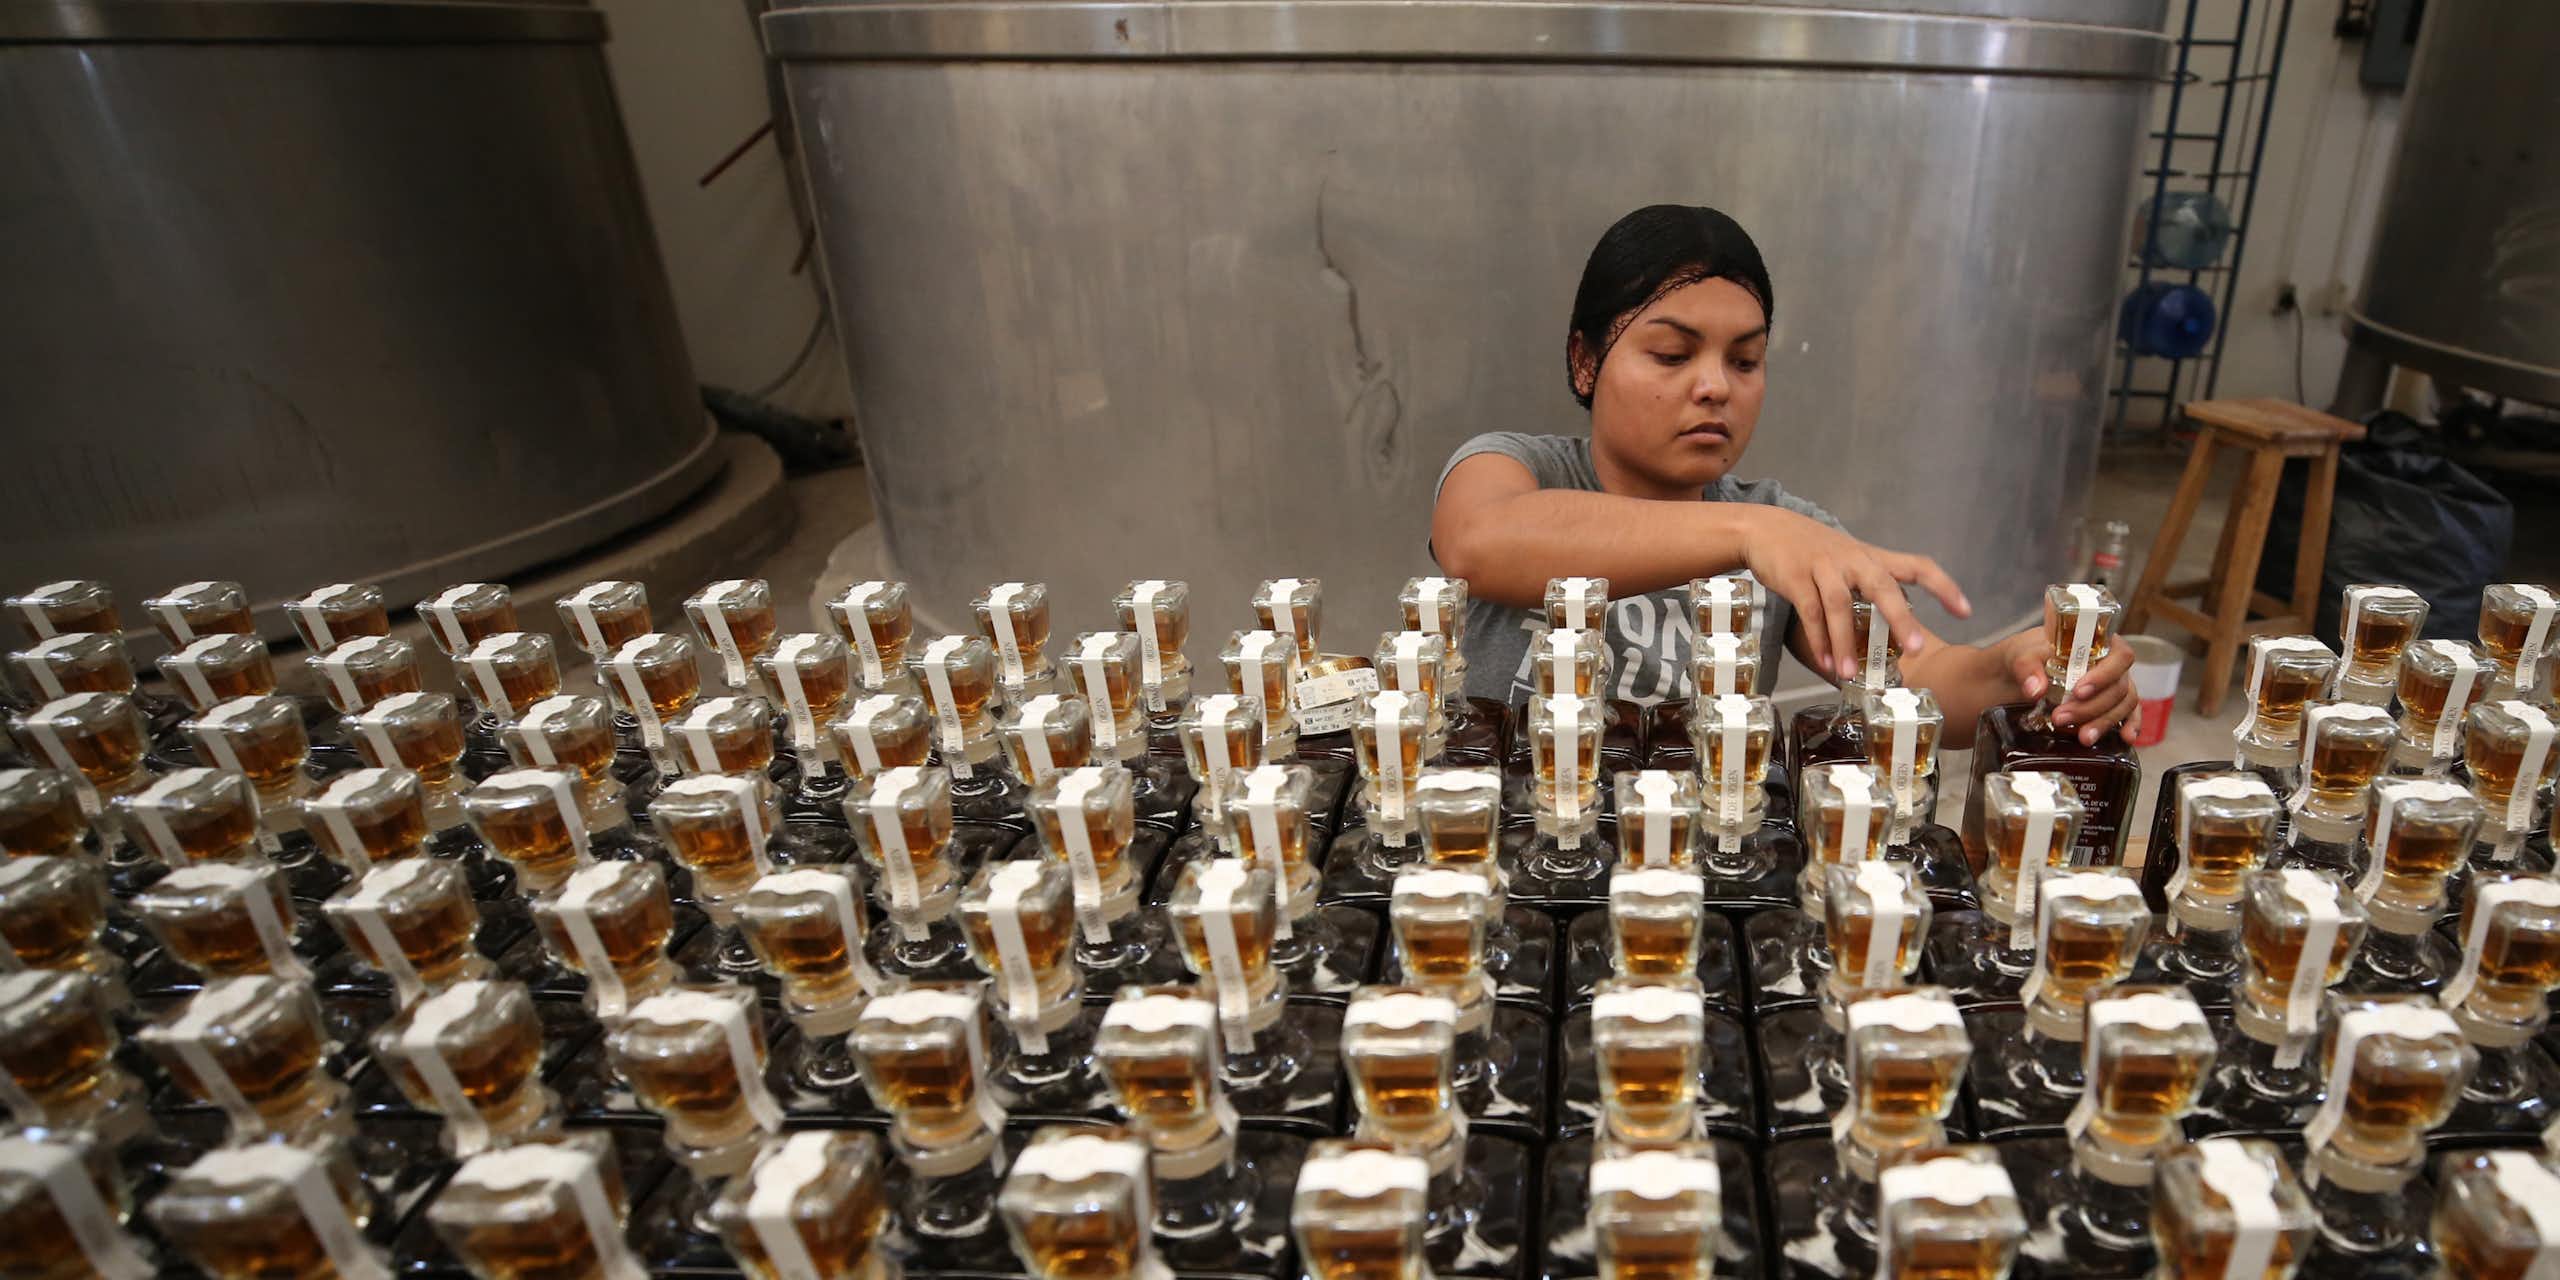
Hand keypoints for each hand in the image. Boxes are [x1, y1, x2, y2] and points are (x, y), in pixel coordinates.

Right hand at [1741, 508, 1971, 681]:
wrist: (1765, 528)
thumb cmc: (1813, 551)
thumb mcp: (1849, 560)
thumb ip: (1873, 584)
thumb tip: (1899, 619)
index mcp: (1872, 557)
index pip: (1917, 566)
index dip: (1943, 587)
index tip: (1965, 611)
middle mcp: (1853, 560)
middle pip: (1882, 586)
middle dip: (1900, 618)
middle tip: (1915, 648)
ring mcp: (1823, 567)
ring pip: (1840, 605)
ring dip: (1846, 641)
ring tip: (1850, 673)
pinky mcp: (1796, 577)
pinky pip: (1809, 612)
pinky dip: (1818, 639)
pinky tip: (1826, 662)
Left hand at [1998, 630, 2139, 744]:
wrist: (2016, 674)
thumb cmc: (2025, 656)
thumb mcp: (2020, 655)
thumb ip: (2027, 669)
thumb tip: (2036, 690)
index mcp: (2096, 644)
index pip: (2118, 655)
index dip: (2103, 675)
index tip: (2078, 692)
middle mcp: (2110, 664)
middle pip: (2119, 686)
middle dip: (2091, 707)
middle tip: (2061, 718)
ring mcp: (2112, 686)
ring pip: (2124, 704)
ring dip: (2104, 722)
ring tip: (2082, 738)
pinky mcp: (2110, 705)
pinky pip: (2130, 715)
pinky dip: (2131, 727)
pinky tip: (2126, 739)